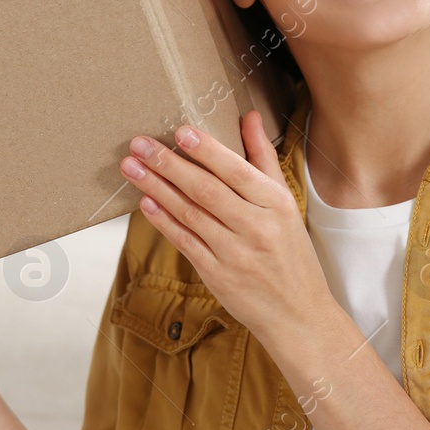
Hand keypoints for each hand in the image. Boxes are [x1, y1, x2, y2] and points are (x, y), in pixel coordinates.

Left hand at [119, 110, 336, 345]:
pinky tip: (145, 202)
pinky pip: (185, 242)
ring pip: (190, 214)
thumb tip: (250, 115)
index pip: (237, 171)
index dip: (207, 150)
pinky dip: (163, 221)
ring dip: (157, 188)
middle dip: (169, 164)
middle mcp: (256, 227)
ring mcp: (235, 254)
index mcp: (276, 204)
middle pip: (206, 190)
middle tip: (139, 144)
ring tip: (131, 167)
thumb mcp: (285, 203)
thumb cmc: (291, 253)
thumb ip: (263, 157)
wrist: (298, 314)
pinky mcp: (217, 276)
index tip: (180, 131)